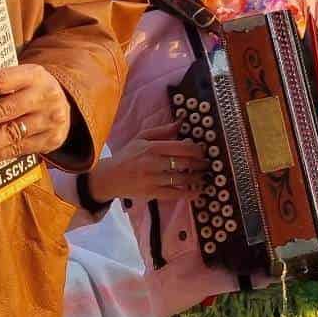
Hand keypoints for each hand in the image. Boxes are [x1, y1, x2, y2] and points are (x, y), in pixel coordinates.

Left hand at [0, 64, 73, 168]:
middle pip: (4, 110)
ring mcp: (49, 119)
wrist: (65, 105)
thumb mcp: (21, 79)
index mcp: (33, 74)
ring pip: (11, 133)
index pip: (0, 79)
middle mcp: (44, 96)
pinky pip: (18, 150)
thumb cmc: (29, 91)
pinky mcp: (50, 140)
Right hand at [89, 119, 211, 201]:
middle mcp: (153, 162)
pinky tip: (197, 192)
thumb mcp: (141, 138)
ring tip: (204, 177)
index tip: (202, 151)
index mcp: (152, 147)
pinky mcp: (151, 193)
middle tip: (208, 164)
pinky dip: (188, 194)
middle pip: (184, 163)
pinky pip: (174, 194)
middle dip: (200, 164)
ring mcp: (152, 179)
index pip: (180, 147)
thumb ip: (162, 131)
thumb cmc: (127, 155)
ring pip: (181, 179)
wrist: (109, 177)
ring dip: (196, 178)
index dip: (195, 149)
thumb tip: (181, 122)